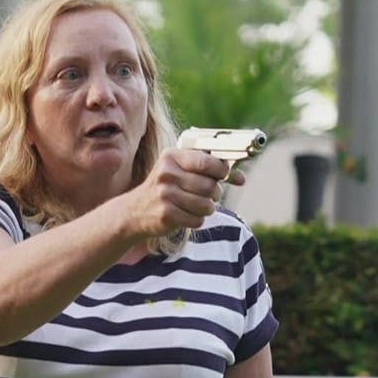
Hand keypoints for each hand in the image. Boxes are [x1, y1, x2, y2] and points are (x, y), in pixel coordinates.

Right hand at [127, 148, 243, 235]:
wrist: (135, 211)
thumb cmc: (167, 188)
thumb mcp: (183, 171)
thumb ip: (211, 171)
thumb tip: (241, 178)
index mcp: (172, 157)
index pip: (206, 161)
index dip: (221, 170)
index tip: (224, 175)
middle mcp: (167, 173)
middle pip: (209, 186)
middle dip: (215, 193)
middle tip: (210, 194)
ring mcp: (165, 194)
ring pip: (206, 205)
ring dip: (207, 208)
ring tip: (198, 206)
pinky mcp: (166, 214)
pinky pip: (197, 220)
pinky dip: (197, 220)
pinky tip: (187, 215)